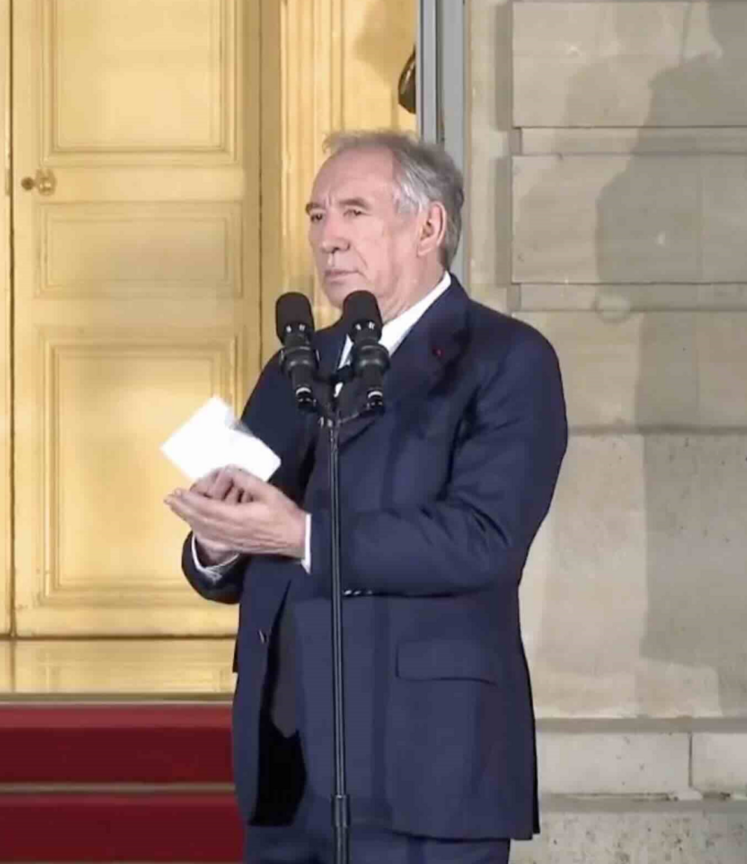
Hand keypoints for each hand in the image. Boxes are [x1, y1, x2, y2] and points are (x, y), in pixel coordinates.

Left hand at [165, 467, 306, 560]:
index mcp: (237, 517)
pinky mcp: (236, 545)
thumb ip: (247, 481)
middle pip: (200, 520)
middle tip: (169, 499)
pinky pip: (212, 539)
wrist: (298, 539)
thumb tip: (228, 471)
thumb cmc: (285, 515)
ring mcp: (232, 540)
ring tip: (177, 509)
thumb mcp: (269, 493)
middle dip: (183, 509)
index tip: (177, 492)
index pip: (207, 508)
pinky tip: (195, 527)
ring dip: (188, 519)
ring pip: (204, 530)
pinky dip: (200, 531)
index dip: (190, 501)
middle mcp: (230, 531)